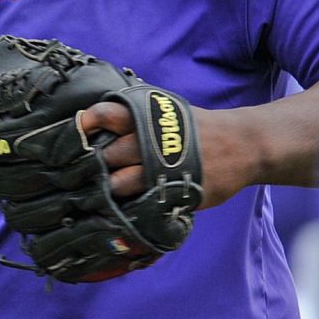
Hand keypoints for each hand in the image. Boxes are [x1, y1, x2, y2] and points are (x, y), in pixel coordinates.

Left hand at [78, 101, 251, 208]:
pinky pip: (141, 205)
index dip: (88, 125)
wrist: (244, 145)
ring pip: (119, 184)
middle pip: (107, 155)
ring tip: (107, 192)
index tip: (75, 135)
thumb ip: (139, 115)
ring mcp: (162, 170)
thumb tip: (100, 119)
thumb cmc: (200, 128)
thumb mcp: (170, 111)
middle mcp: (150, 141)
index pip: (107, 115)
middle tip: (86, 174)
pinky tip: (127, 207)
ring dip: (110, 190)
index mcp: (148, 117)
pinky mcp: (173, 194)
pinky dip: (130, 208)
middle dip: (95, 165)